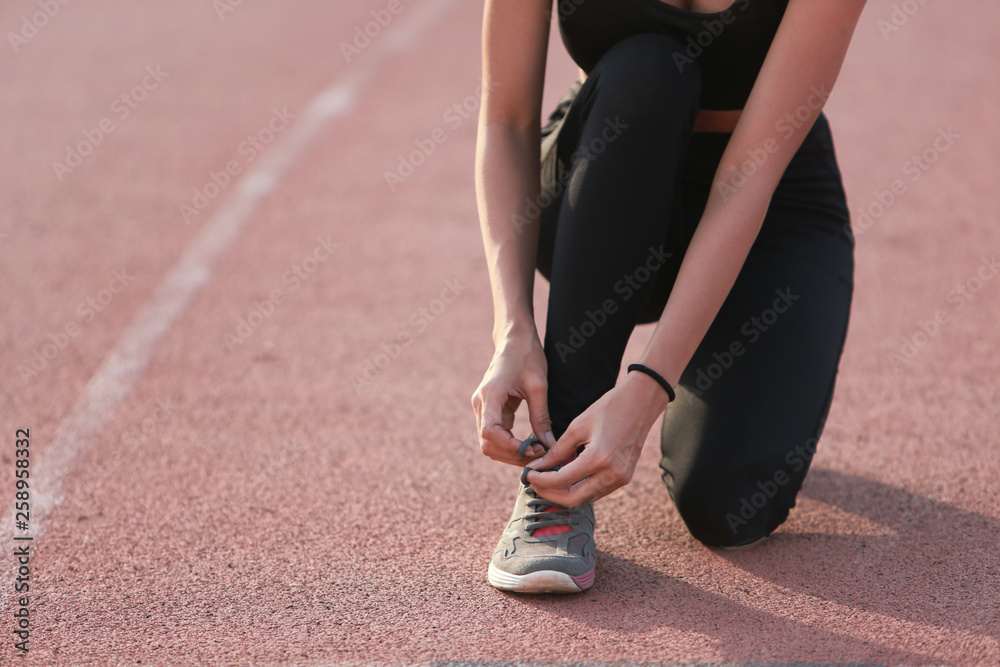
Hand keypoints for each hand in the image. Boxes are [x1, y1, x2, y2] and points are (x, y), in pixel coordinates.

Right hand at [471, 332, 555, 465]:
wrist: (514, 339)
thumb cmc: (527, 356)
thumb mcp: (538, 386)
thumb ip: (541, 417)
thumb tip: (549, 445)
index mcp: (489, 396)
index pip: (489, 433)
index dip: (510, 447)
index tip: (533, 449)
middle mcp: (480, 404)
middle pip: (487, 444)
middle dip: (512, 455)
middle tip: (539, 455)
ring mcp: (483, 408)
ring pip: (489, 443)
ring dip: (510, 453)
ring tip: (536, 451)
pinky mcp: (490, 410)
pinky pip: (496, 435)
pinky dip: (511, 444)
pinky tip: (531, 444)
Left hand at [525, 372, 670, 506]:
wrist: (642, 402)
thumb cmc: (609, 408)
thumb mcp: (578, 426)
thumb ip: (557, 451)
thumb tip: (538, 468)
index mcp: (599, 458)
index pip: (561, 481)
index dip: (540, 480)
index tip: (527, 474)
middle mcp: (612, 474)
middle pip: (573, 499)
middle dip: (549, 493)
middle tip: (533, 482)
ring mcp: (621, 479)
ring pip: (585, 499)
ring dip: (564, 493)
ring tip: (547, 479)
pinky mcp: (625, 478)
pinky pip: (597, 492)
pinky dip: (580, 488)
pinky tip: (568, 477)